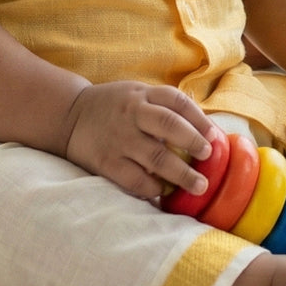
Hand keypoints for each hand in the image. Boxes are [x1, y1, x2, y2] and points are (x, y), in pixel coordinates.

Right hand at [63, 80, 217, 200]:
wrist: (69, 115)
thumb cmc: (115, 106)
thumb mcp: (138, 94)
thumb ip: (164, 107)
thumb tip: (205, 129)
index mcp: (143, 95)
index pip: (177, 102)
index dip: (199, 118)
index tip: (215, 135)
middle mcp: (132, 114)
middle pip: (169, 125)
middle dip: (193, 141)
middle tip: (209, 156)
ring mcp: (119, 139)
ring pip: (155, 156)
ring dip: (181, 173)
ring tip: (199, 185)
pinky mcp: (106, 162)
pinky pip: (133, 178)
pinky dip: (152, 186)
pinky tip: (164, 191)